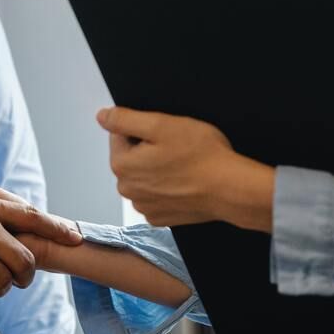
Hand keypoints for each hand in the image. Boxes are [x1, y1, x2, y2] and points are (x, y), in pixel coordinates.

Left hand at [97, 106, 274, 231]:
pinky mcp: (160, 217)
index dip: (143, 129)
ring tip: (182, 166)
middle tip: (176, 148)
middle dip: (148, 150)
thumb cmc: (201, 155)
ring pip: (144, 177)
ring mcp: (143, 206)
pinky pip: (156, 196)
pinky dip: (167, 188)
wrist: (230, 189)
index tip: (164, 134)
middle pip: (131, 158)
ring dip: (157, 169)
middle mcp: (127, 189)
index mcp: (121, 165)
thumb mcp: (161, 125)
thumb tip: (102, 116)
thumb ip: (125, 119)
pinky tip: (183, 183)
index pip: (120, 135)